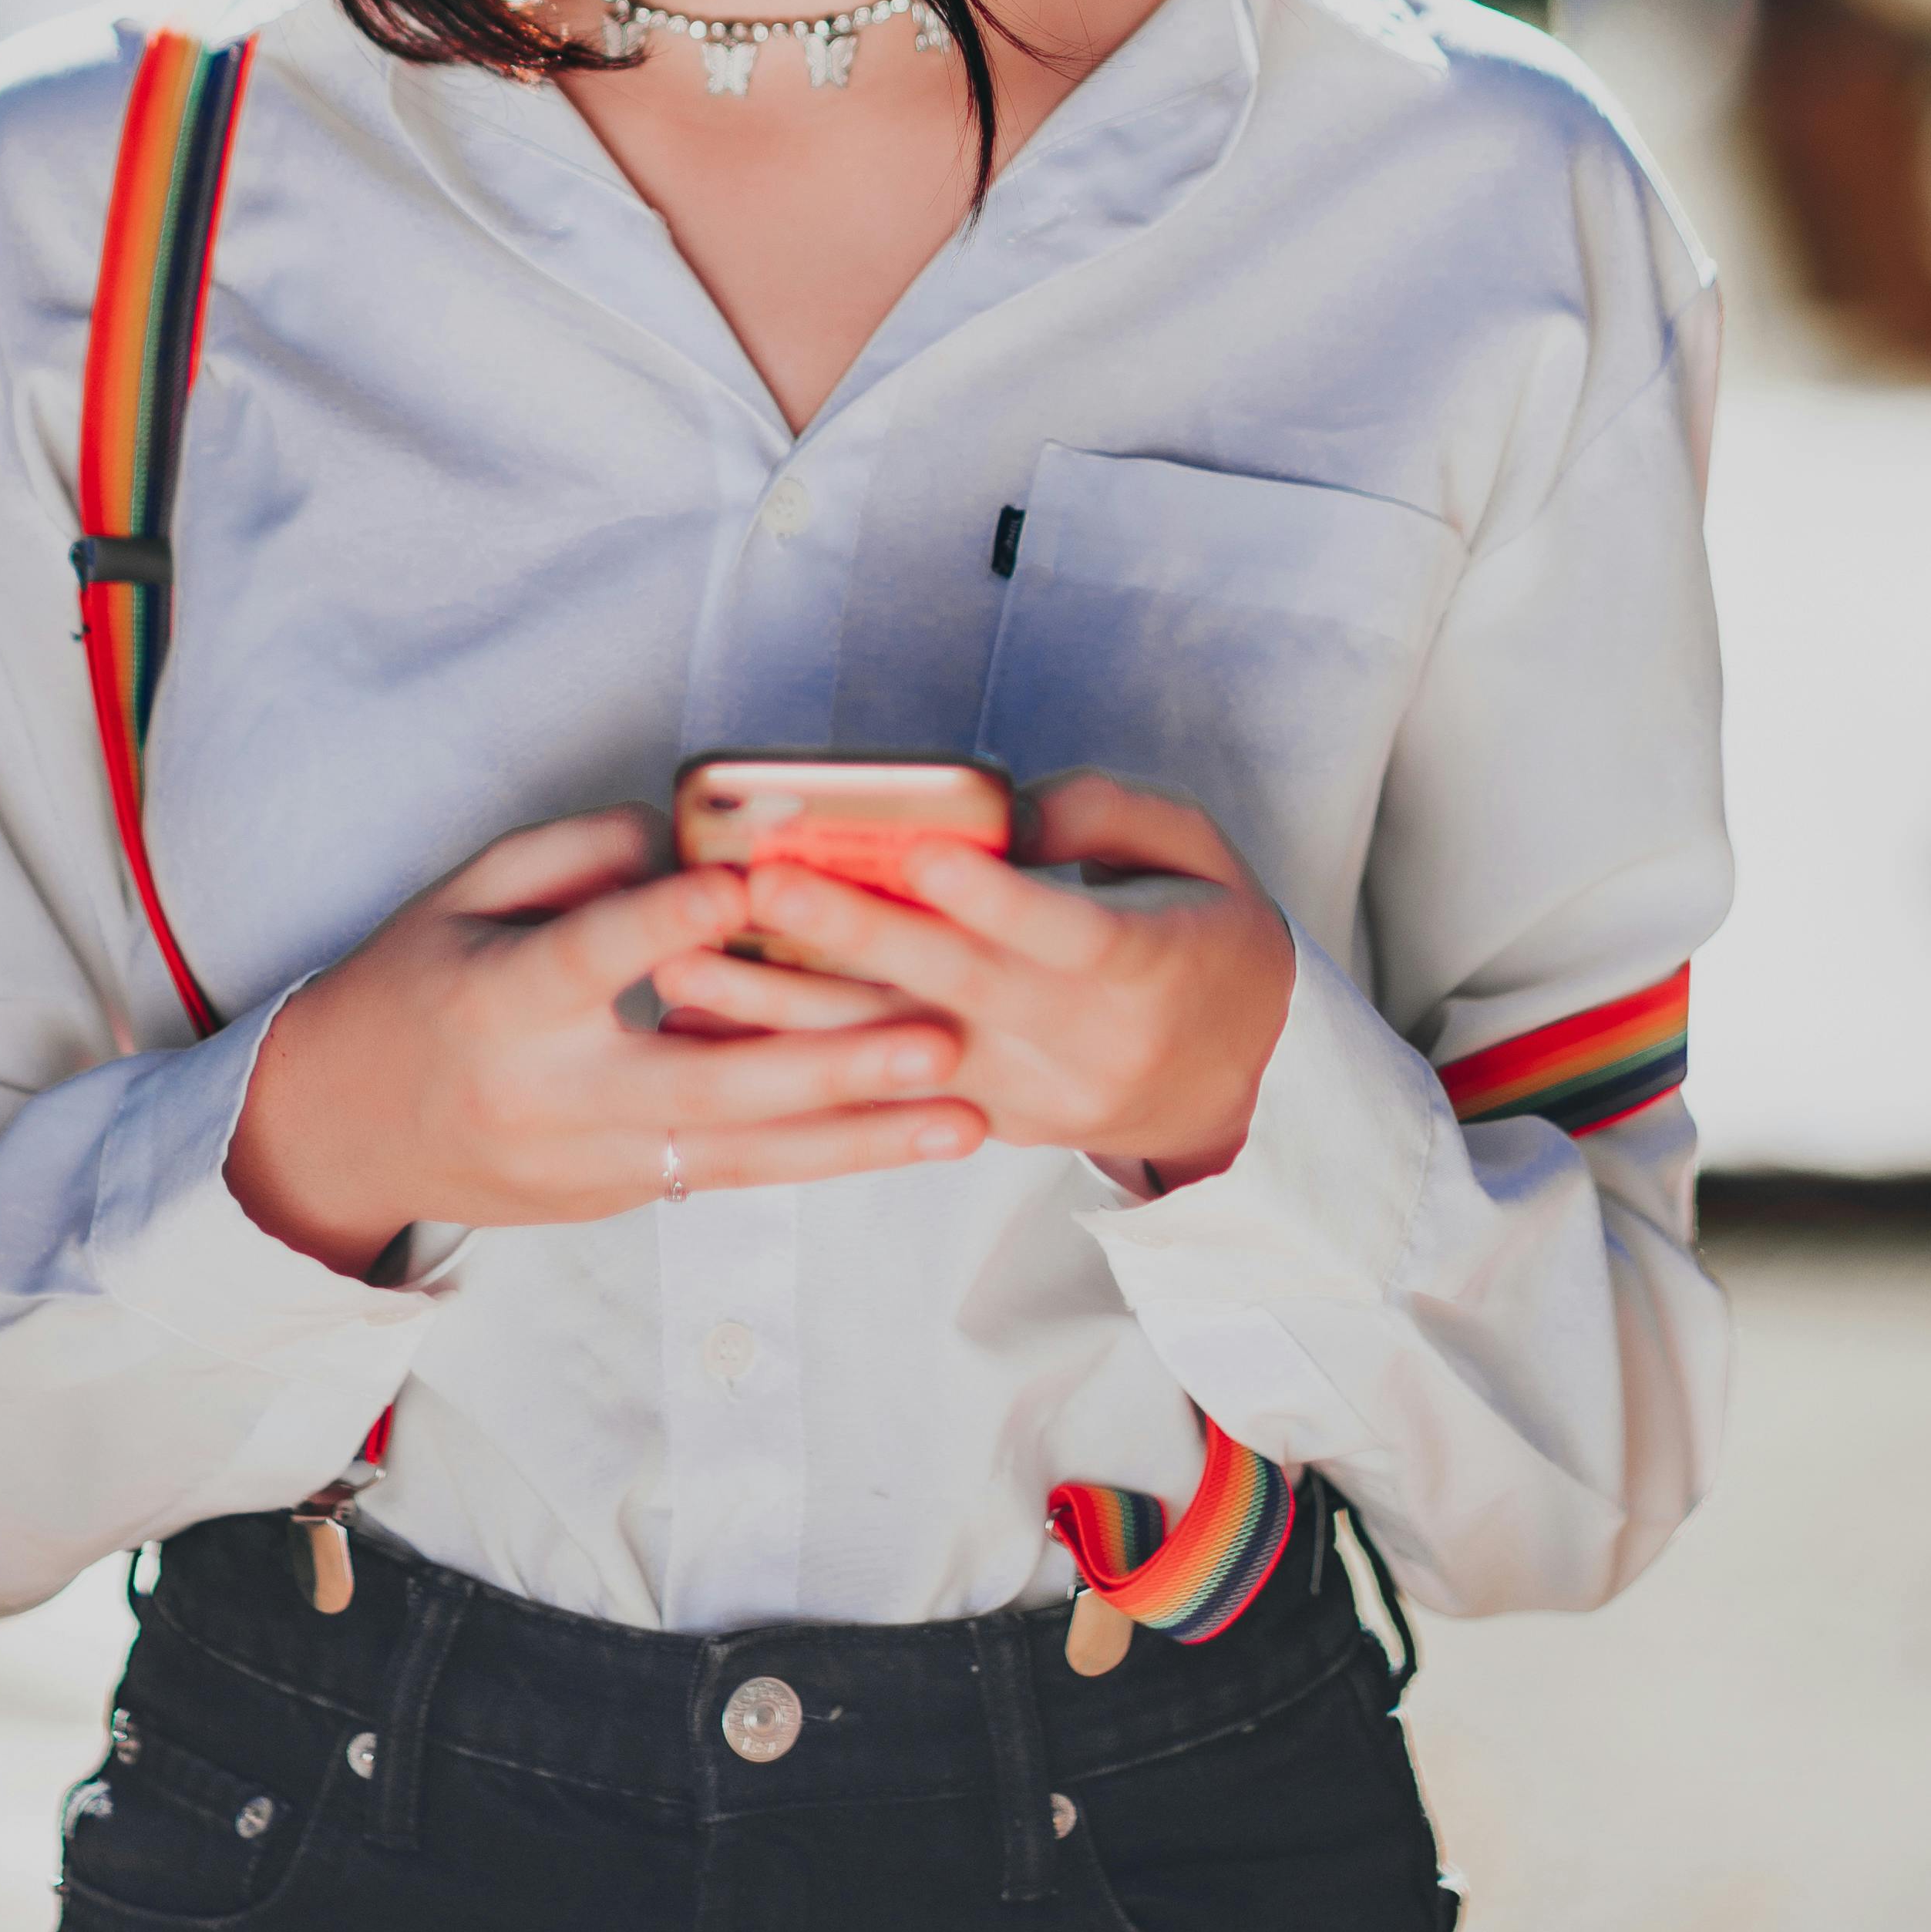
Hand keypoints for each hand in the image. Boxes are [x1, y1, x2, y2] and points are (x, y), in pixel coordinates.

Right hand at [228, 807, 981, 1276]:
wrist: (342, 1133)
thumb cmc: (411, 985)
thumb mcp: (465, 893)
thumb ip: (575, 856)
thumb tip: (689, 840)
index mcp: (501, 1005)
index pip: (594, 959)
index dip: (670, 922)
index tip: (750, 887)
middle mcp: (553, 1097)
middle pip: (708, 1086)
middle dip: (834, 1067)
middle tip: (937, 1034)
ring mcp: (591, 1164)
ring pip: (745, 1157)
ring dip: (864, 1140)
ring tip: (967, 1119)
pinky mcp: (619, 1198)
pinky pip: (733, 1173)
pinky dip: (821, 1154)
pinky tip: (906, 1138)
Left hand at [721, 771, 1291, 1192]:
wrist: (1240, 1085)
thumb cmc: (1210, 938)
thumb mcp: (1198, 851)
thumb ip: (1101, 813)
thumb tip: (997, 808)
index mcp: (1147, 967)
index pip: (1063, 932)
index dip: (992, 897)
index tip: (920, 852)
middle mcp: (1080, 1044)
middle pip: (957, 989)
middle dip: (853, 936)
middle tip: (763, 883)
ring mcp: (1026, 1097)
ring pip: (896, 1053)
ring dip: (787, 1010)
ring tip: (690, 965)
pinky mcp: (984, 1123)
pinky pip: (883, 1093)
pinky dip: (799, 1056)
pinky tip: (716, 1022)